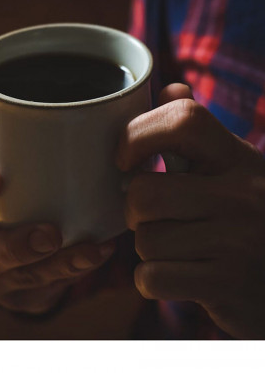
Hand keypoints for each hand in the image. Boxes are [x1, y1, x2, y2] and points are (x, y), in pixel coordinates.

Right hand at [0, 168, 114, 314]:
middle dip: (19, 247)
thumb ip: (25, 162)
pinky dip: (75, 274)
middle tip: (50, 235)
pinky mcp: (19, 300)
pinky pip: (47, 292)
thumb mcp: (9, 184)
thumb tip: (80, 124)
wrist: (8, 251)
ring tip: (93, 250)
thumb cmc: (13, 201)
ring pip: (23, 280)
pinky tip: (99, 255)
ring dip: (60, 265)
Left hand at [116, 83, 264, 338]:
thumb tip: (169, 87)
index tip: (123, 159)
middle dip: (134, 209)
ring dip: (149, 246)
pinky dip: (152, 279)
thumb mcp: (234, 168)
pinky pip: (151, 277)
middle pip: (144, 192)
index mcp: (238, 159)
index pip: (183, 120)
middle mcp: (241, 195)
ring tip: (177, 246)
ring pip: (146, 238)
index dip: (137, 134)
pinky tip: (179, 274)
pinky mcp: (226, 285)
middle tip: (152, 215)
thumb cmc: (250, 215)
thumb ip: (198, 130)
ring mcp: (236, 242)